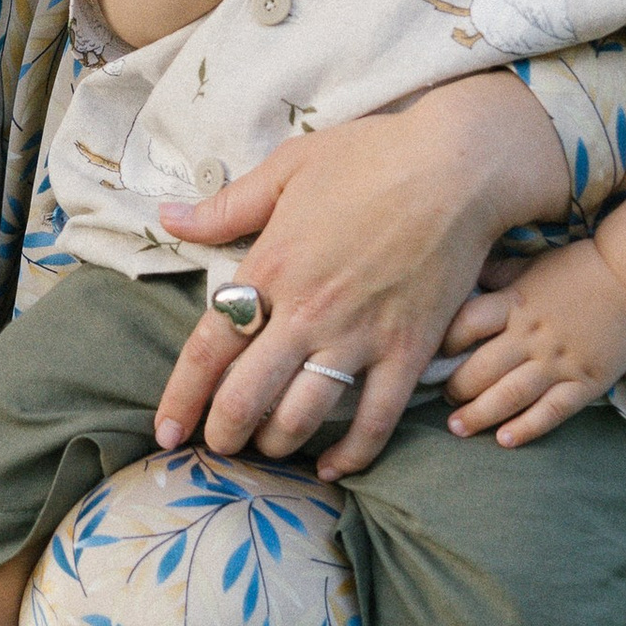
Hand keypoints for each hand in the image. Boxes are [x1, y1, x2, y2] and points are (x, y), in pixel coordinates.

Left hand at [150, 72, 570, 478]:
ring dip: (276, 444)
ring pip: (303, 418)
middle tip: (217, 445)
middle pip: (245, 398)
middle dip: (223, 433)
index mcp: (270, 267)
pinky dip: (352, 455)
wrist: (459, 167)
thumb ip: (226, 206)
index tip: (166, 431)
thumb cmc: (372, 157)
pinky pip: (375, 421)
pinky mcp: (408, 351)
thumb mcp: (288, 167)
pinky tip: (333, 468)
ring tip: (268, 447)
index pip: (208, 350)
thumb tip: (168, 217)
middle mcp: (307, 312)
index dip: (181, 398)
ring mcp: (359, 337)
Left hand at [439, 239, 625, 445]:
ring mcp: (558, 362)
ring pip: (510, 395)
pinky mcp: (584, 382)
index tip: (427, 358)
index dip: (441, 344)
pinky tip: (504, 440)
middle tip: (443, 400)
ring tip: (457, 428)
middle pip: (481, 369)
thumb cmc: (579, 269)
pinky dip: (526, 428)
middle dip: (455, 389)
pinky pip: (550, 412)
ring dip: (479, 415)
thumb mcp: (532, 264)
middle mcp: (531, 336)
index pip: (465, 326)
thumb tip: (460, 275)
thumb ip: (497, 275)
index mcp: (515, 303)